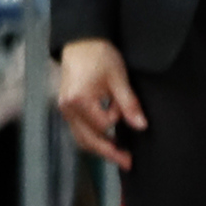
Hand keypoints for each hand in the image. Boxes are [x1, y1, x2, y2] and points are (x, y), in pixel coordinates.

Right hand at [56, 38, 145, 170]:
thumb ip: (129, 104)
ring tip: (119, 156)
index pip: (103, 124)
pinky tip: (106, 141)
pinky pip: (78, 131)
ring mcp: (65, 110)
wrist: (82, 42)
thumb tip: (141, 126)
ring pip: (81, 139)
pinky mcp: (67, 109)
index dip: (117, 117)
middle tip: (128, 163)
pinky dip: (92, 138)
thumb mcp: (118, 78)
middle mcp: (68, 109)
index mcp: (79, 100)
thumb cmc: (100, 55)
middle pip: (88, 140)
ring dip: (99, 149)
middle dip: (108, 153)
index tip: (122, 104)